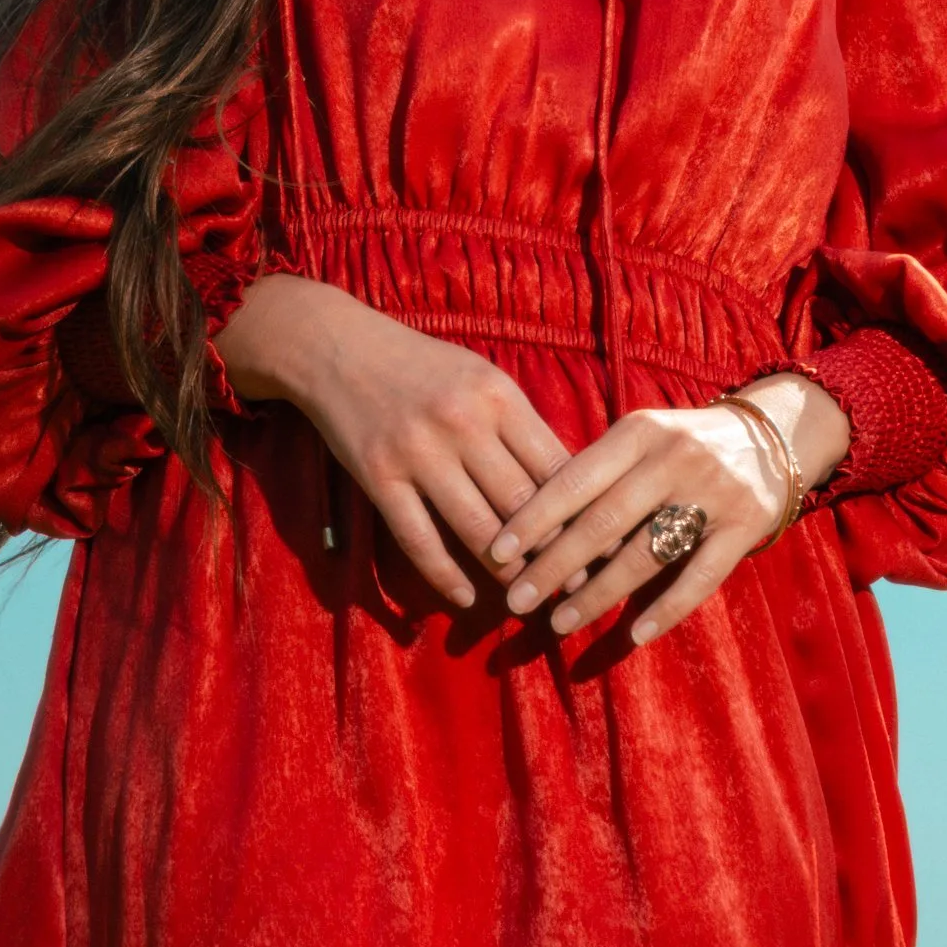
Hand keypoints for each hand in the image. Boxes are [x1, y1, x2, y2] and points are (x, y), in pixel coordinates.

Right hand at [214, 276, 573, 611]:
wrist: (337, 347)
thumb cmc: (422, 366)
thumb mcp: (481, 378)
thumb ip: (521, 426)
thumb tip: (571, 483)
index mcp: (498, 396)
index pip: (557, 467)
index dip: (586, 513)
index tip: (608, 548)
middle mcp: (463, 424)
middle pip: (524, 504)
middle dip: (557, 553)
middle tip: (581, 588)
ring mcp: (418, 452)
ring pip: (479, 529)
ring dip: (509, 572)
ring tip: (531, 599)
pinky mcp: (379, 477)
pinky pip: (419, 539)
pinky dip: (446, 575)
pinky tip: (466, 597)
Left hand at [484, 375, 850, 646]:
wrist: (772, 436)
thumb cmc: (681, 444)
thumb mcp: (639, 438)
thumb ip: (596, 472)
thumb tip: (529, 528)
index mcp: (639, 431)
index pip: (575, 478)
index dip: (533, 518)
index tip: (496, 552)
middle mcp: (675, 456)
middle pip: (603, 521)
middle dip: (553, 566)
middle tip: (516, 601)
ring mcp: (713, 492)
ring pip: (645, 554)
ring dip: (597, 594)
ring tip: (559, 623)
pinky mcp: (745, 526)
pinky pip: (699, 577)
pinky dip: (665, 610)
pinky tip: (633, 636)